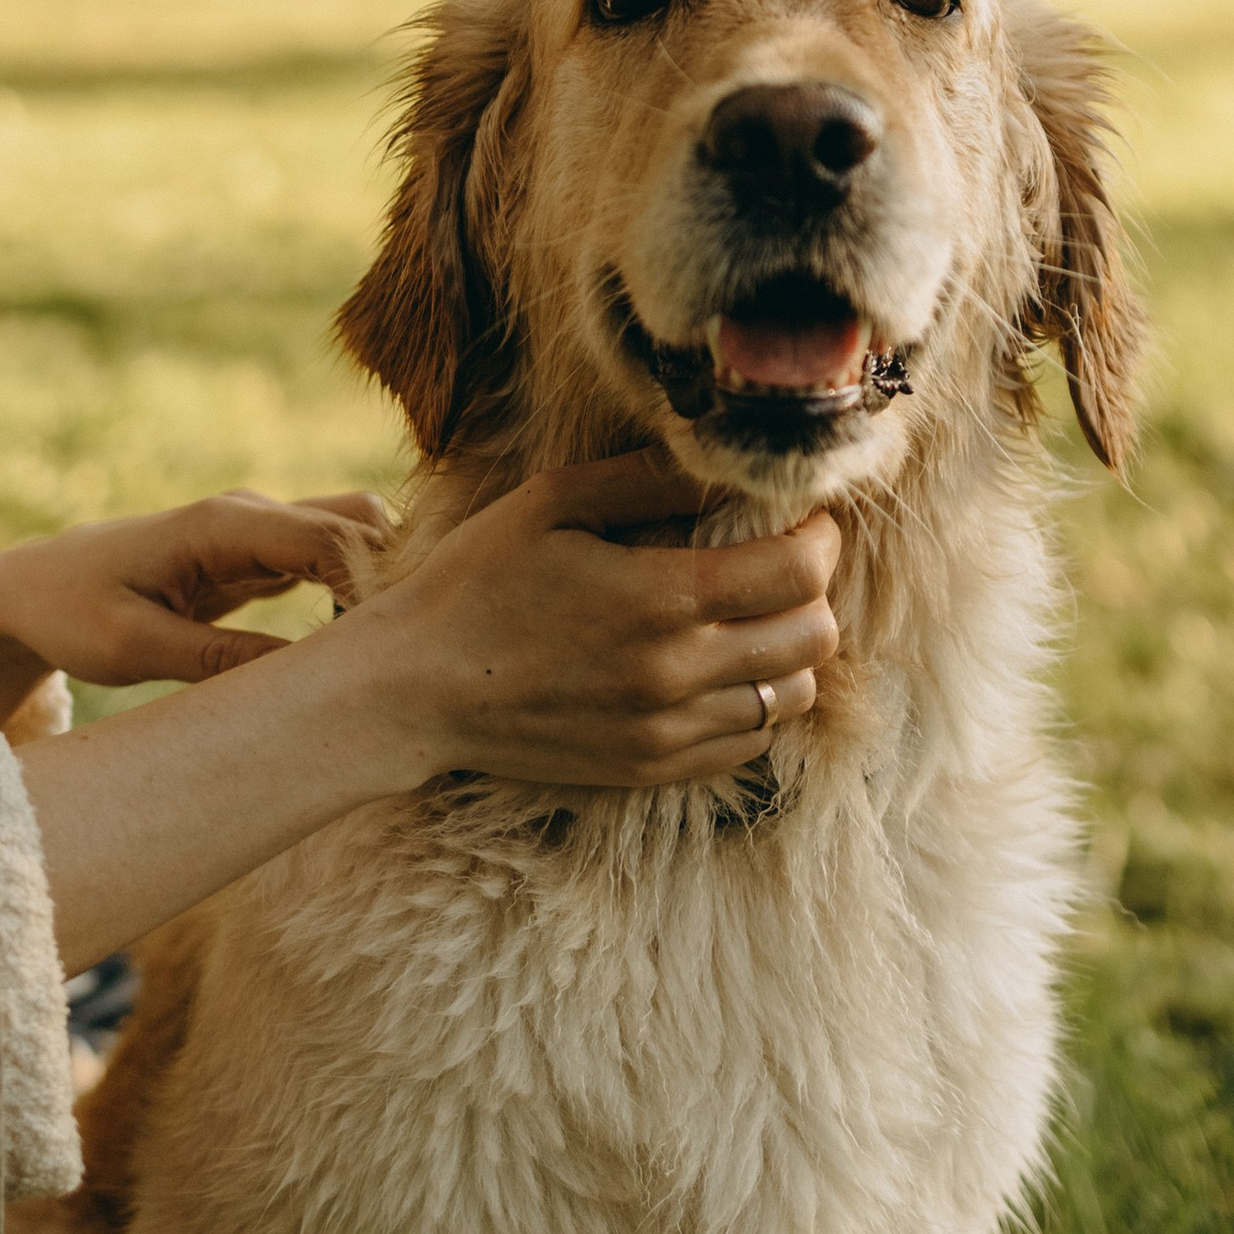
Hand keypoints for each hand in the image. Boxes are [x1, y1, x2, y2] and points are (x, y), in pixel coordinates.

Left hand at [0, 492, 388, 723]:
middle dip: (398, 575)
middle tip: (407, 653)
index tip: (395, 646)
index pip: (330, 538)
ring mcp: (262, 531)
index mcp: (222, 525)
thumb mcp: (134, 648)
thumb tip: (303, 680)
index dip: (377, 583)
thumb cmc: (73, 613)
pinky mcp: (264, 555)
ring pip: (356, 537)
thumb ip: (217, 659)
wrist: (35, 587)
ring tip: (392, 656)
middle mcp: (252, 514)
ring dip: (382, 584)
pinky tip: (362, 648)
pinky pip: (333, 562)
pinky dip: (358, 593)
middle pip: (361, 522)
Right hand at [351, 450, 839, 790]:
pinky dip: (754, 703)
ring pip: (789, 697)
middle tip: (783, 564)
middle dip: (814, 592)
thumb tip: (720, 465)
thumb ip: (647, 480)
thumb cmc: (475, 582)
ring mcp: (667, 730)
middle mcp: (677, 672)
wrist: (414, 690)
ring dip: (789, 652)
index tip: (804, 518)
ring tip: (754, 619)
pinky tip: (720, 670)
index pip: (799, 573)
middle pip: (813, 638)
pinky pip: (747, 743)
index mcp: (661, 596)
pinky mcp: (651, 768)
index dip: (819, 537)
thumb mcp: (552, 502)